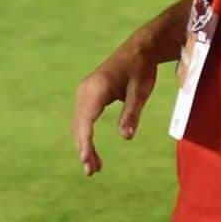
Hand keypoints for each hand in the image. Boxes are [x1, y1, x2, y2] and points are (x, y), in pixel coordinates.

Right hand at [71, 41, 157, 176]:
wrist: (139, 49)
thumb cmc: (141, 69)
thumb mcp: (140, 91)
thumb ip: (132, 113)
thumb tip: (126, 137)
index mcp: (97, 88)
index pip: (86, 120)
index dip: (85, 142)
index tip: (87, 160)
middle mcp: (86, 90)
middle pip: (79, 124)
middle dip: (83, 148)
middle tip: (92, 172)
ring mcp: (85, 91)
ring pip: (79, 123)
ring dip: (84, 144)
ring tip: (94, 167)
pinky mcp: (88, 94)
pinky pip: (82, 118)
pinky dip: (85, 135)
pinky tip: (92, 151)